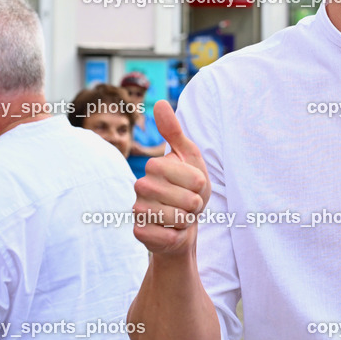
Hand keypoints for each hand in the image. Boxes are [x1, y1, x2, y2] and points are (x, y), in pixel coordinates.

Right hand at [132, 101, 209, 257]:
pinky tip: (171, 231)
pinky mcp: (139, 232)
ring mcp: (138, 210)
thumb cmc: (188, 188)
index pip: (195, 179)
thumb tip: (159, 102)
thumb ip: (174, 132)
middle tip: (188, 204)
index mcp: (155, 166)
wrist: (182, 223)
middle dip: (196, 206)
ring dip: (187, 222)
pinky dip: (177, 237)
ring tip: (180, 216)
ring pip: (178, 219)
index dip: (202, 186)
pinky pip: (168, 237)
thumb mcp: (189, 157)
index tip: (194, 186)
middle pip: (189, 200)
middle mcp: (141, 186)